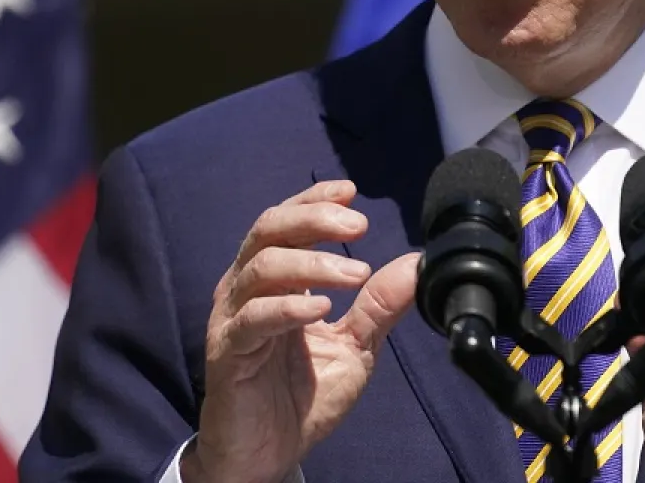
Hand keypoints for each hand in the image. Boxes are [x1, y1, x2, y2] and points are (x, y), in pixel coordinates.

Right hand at [181, 180, 418, 482]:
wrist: (269, 454)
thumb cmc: (304, 396)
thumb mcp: (355, 346)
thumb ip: (379, 305)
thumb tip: (416, 264)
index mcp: (276, 280)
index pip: (287, 221)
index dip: (314, 199)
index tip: (350, 190)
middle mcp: (247, 290)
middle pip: (268, 229)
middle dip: (313, 218)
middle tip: (357, 224)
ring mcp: (233, 319)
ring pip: (261, 267)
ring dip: (312, 262)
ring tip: (354, 273)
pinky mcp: (227, 353)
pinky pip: (251, 319)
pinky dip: (286, 307)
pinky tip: (319, 308)